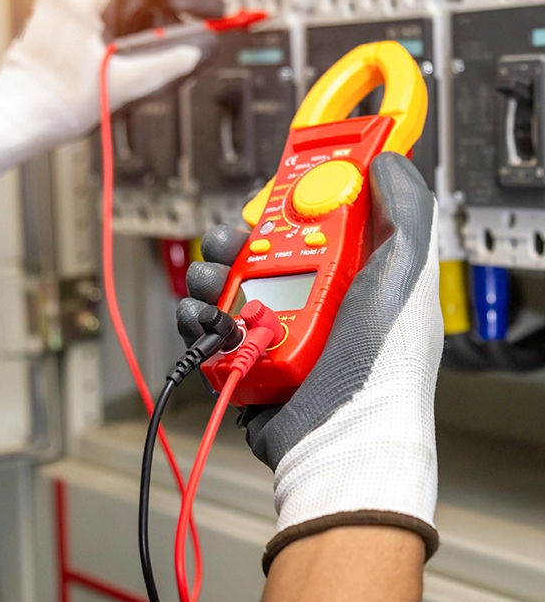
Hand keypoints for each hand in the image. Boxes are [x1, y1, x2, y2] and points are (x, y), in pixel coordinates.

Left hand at [0, 0, 221, 198]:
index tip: (211, 7)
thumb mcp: (122, 85)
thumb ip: (167, 65)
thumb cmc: (51, 104)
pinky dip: (127, 40)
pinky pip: (104, 26)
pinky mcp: (59, 33)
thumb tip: (198, 51)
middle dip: (169, 16)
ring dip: (148, 30)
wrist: (14, 123)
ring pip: (120, 12)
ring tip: (169, 53)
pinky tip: (140, 60)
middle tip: (196, 34)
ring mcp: (61, 14)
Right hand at [177, 153, 442, 572]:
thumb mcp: (405, 273)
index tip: (274, 197)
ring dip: (211, 277)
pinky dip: (196, 317)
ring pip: (224, 285)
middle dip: (235, 240)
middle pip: (256, 252)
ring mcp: (273, 332)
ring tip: (216, 287)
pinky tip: (205, 318)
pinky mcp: (243, 360)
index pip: (309, 226)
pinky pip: (206, 327)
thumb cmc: (381, 366)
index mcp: (346, 278)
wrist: (340, 440)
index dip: (288, 206)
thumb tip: (388, 161)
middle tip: (232, 243)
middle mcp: (308, 303)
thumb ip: (405, 210)